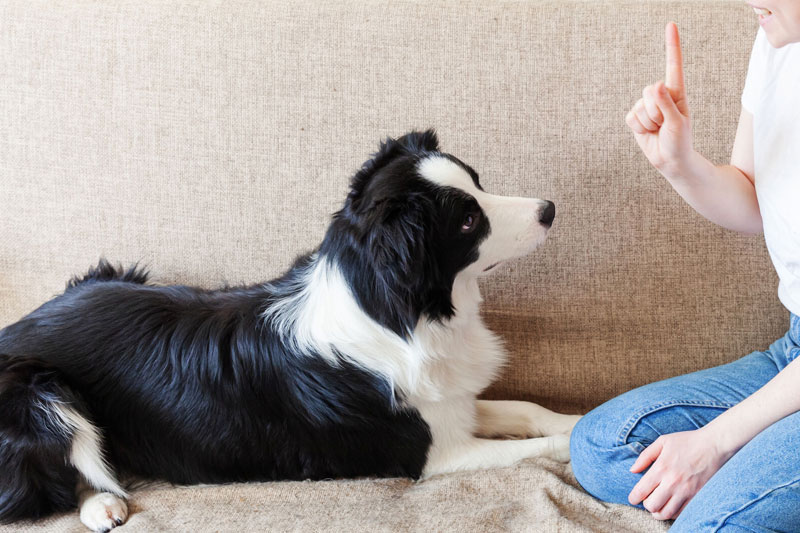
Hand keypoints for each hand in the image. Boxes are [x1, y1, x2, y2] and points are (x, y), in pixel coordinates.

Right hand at [625, 22, 692, 177]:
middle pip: (649, 91)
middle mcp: (661, 96)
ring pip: (639, 106)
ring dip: (648, 123)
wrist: (670, 161)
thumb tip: (655, 85)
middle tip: (665, 124)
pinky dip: (638, 128)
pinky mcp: (635, 118)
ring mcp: (647, 107)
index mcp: (677, 92)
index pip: (673, 66)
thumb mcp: (678, 123)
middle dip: (655, 111)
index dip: (671, 46)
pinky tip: (647, 133)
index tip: (670, 25)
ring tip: (658, 131)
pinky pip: (630, 118)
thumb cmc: (680, 141)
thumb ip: (666, 104)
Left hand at [627, 428, 734, 519]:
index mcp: (661, 468)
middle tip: (647, 499)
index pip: (641, 491)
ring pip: (666, 513)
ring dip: (658, 512)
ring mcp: (686, 491)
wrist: (714, 445)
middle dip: (646, 505)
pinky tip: (671, 505)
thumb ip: (645, 456)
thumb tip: (632, 470)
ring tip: (658, 505)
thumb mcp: (662, 442)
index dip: (633, 498)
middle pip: (652, 506)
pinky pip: (681, 513)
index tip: (633, 498)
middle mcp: (672, 483)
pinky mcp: (697, 496)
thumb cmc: (687, 441)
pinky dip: (673, 512)